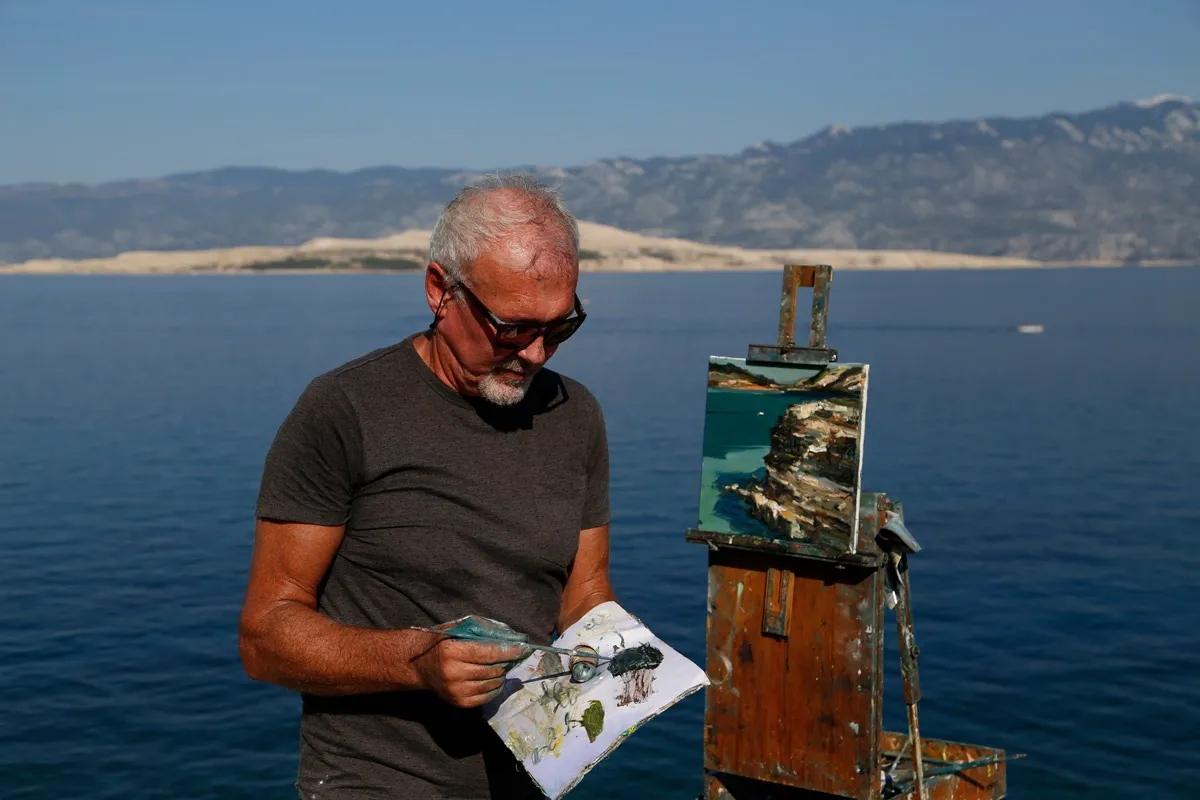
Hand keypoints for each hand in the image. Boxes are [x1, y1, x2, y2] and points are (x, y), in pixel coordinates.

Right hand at [414, 616, 530, 707]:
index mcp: (451, 651)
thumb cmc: (442, 642)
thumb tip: (513, 637)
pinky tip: (493, 678)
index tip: (525, 648)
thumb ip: (484, 630)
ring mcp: (455, 690)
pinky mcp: (459, 702)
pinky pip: (487, 697)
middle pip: (492, 669)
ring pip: (492, 684)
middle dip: (507, 662)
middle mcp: (453, 673)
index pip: (488, 653)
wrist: (420, 666)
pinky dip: (495, 687)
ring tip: (499, 665)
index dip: (509, 651)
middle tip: (510, 655)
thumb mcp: (459, 628)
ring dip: (502, 674)